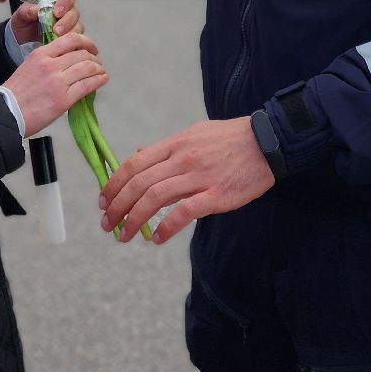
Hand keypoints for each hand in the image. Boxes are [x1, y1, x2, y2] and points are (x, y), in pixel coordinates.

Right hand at [1, 32, 106, 135]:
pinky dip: (99, 81)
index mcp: (41, 54)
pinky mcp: (63, 99)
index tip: (91, 48)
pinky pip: (87, 85)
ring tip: (101, 72)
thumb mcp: (29, 66)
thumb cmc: (16, 93)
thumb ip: (48, 60)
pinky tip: (102, 80)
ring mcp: (58, 82)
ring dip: (99, 69)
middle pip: (82, 54)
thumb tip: (70, 61)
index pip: (71, 39)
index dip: (87, 42)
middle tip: (97, 64)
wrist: (7, 112)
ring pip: (88, 68)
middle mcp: (51, 65)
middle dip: (94, 58)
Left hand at [11, 0, 80, 45]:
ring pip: (78, 25)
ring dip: (69, 31)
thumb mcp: (20, 16)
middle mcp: (67, 9)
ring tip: (56, 37)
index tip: (57, 11)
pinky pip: (76, 37)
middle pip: (75, 10)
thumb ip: (26, 10)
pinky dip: (69, 40)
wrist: (22, 41)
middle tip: (55, 29)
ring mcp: (71, 23)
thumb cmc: (23, 23)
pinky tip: (59, 43)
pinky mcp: (71, 36)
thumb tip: (36, 9)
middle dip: (67, 20)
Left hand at [97, 118, 272, 244]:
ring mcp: (200, 177)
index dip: (114, 183)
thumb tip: (139, 154)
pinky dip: (166, 227)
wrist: (267, 142)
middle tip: (107, 223)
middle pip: (139, 183)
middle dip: (118, 206)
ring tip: (124, 235)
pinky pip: (184, 212)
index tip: (103, 200)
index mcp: (175, 144)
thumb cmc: (230, 139)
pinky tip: (157, 238)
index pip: (134, 164)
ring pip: (156, 198)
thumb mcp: (194, 133)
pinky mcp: (217, 195)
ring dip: (134, 219)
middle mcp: (183, 159)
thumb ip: (166, 147)